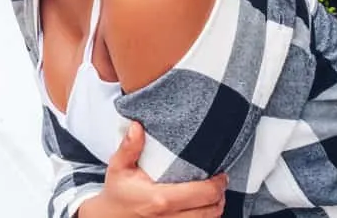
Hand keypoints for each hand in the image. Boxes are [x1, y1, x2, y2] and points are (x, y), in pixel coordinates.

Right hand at [78, 122, 226, 216]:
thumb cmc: (116, 193)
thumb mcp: (119, 167)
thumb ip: (129, 147)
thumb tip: (137, 127)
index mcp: (161, 199)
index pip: (203, 193)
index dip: (218, 183)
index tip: (220, 173)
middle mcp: (170, 217)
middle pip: (212, 209)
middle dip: (220, 195)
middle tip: (219, 181)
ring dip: (215, 207)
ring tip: (212, 193)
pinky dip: (205, 216)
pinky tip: (201, 206)